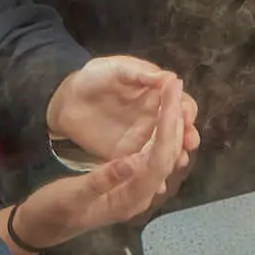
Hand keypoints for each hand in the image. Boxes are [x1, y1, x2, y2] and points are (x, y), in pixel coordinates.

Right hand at [5, 76, 193, 250]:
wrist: (41, 226)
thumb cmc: (51, 213)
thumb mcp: (71, 197)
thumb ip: (101, 181)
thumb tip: (132, 162)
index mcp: (129, 199)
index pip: (159, 159)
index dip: (168, 127)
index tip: (171, 97)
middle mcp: (140, 195)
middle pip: (168, 154)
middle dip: (175, 120)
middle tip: (176, 86)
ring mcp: (137, 189)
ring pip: (164, 154)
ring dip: (172, 125)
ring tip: (174, 95)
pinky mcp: (130, 182)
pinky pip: (153, 155)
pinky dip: (159, 132)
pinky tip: (160, 114)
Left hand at [46, 56, 199, 164]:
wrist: (65, 101)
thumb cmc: (93, 78)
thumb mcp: (115, 70)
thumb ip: (140, 74)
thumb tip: (170, 78)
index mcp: (157, 94)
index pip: (180, 102)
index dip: (186, 109)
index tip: (188, 117)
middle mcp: (155, 116)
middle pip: (179, 128)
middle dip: (187, 136)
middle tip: (189, 144)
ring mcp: (143, 136)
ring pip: (166, 148)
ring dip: (175, 155)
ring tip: (177, 163)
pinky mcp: (127, 153)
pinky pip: (144, 164)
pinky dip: (153, 174)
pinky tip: (157, 184)